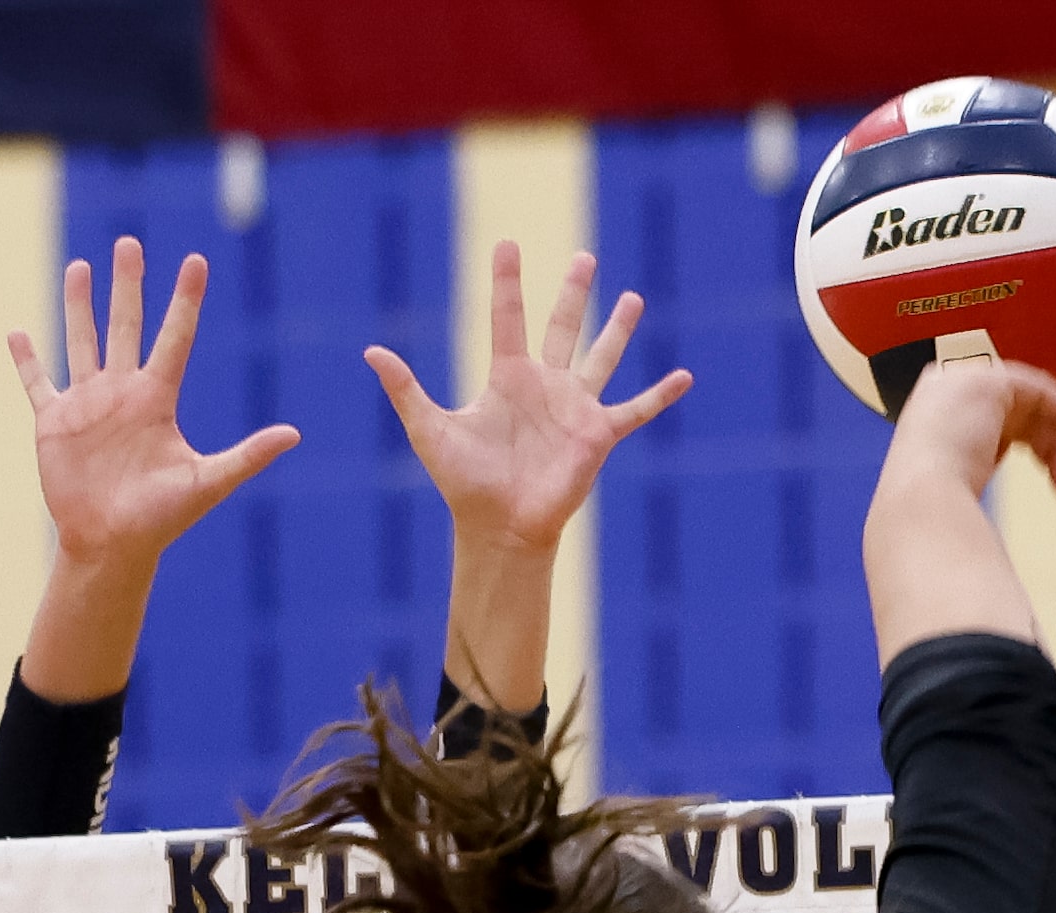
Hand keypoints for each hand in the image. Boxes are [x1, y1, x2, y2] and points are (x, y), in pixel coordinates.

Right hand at [10, 238, 298, 568]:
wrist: (113, 544)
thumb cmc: (162, 518)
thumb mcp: (208, 481)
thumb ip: (248, 456)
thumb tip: (295, 435)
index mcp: (157, 400)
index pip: (175, 337)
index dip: (185, 299)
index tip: (196, 260)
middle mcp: (123, 393)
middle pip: (125, 326)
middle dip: (127, 285)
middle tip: (130, 243)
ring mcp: (87, 405)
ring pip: (82, 341)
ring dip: (79, 305)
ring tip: (82, 266)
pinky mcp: (54, 422)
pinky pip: (37, 383)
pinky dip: (26, 360)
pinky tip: (17, 331)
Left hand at [368, 242, 691, 555]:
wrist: (501, 525)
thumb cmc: (464, 483)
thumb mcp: (430, 429)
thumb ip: (405, 389)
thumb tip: (370, 351)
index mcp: (507, 377)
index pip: (508, 318)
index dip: (507, 281)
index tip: (508, 243)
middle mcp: (544, 386)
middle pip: (562, 327)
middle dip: (573, 293)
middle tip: (584, 258)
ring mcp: (575, 408)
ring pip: (602, 357)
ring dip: (618, 329)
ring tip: (632, 298)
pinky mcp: (598, 434)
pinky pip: (636, 409)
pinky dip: (660, 394)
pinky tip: (684, 376)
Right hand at [863, 360, 1055, 665]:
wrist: (918, 516)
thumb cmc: (929, 539)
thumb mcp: (955, 530)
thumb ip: (969, 537)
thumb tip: (994, 598)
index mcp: (930, 432)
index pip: (989, 426)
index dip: (1026, 441)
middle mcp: (940, 402)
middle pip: (1012, 414)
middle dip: (1048, 447)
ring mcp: (958, 386)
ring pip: (1027, 404)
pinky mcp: (985, 381)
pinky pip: (1036, 388)